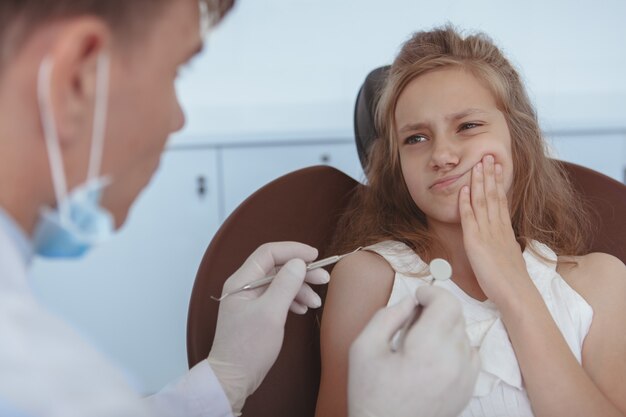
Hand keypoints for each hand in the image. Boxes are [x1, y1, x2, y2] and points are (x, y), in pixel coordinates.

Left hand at [207, 242, 328, 413]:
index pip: (269, 253)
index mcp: (241, 281)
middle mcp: (243, 286)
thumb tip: (299, 263)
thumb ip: (286, 285)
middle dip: (301, 271)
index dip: (293, 251)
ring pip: (279, 283)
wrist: (232, 379)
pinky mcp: (256, 313)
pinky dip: (292, 299)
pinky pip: (277, 297)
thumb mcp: (271, 314)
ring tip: (316, 301)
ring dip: (300, 287)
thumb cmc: (248, 348)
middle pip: (277, 267)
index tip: (315, 256)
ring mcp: (249, 300)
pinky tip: (304, 308)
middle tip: (323, 279)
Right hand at [348, 286, 478, 416]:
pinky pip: (470, 353)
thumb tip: (409, 301)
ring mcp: (465, 378)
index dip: (431, 292)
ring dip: (444, 328)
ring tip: (419, 343)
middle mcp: (454, 363)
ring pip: (463, 333)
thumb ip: (386, 317)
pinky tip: (432, 357)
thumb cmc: (370, 394)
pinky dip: (454, 347)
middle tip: (411, 321)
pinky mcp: (468, 389)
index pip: (447, 304)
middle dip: (435, 308)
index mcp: (428, 351)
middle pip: (457, 315)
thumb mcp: (363, 348)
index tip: (417, 296)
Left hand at [459, 154, 529, 304]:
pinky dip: (467, 202)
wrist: (516, 294)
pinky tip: (465, 189)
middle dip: (489, 174)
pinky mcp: (476, 242)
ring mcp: (487, 233)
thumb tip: (501, 243)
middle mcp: (497, 228)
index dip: (497, 182)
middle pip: (493, 195)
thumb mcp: (508, 258)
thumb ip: (503, 246)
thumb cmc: (512, 282)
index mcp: (505, 231)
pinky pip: (470, 218)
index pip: (501, 200)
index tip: (497, 167)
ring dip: (479, 181)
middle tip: (487, 155)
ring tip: (477, 163)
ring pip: (483, 201)